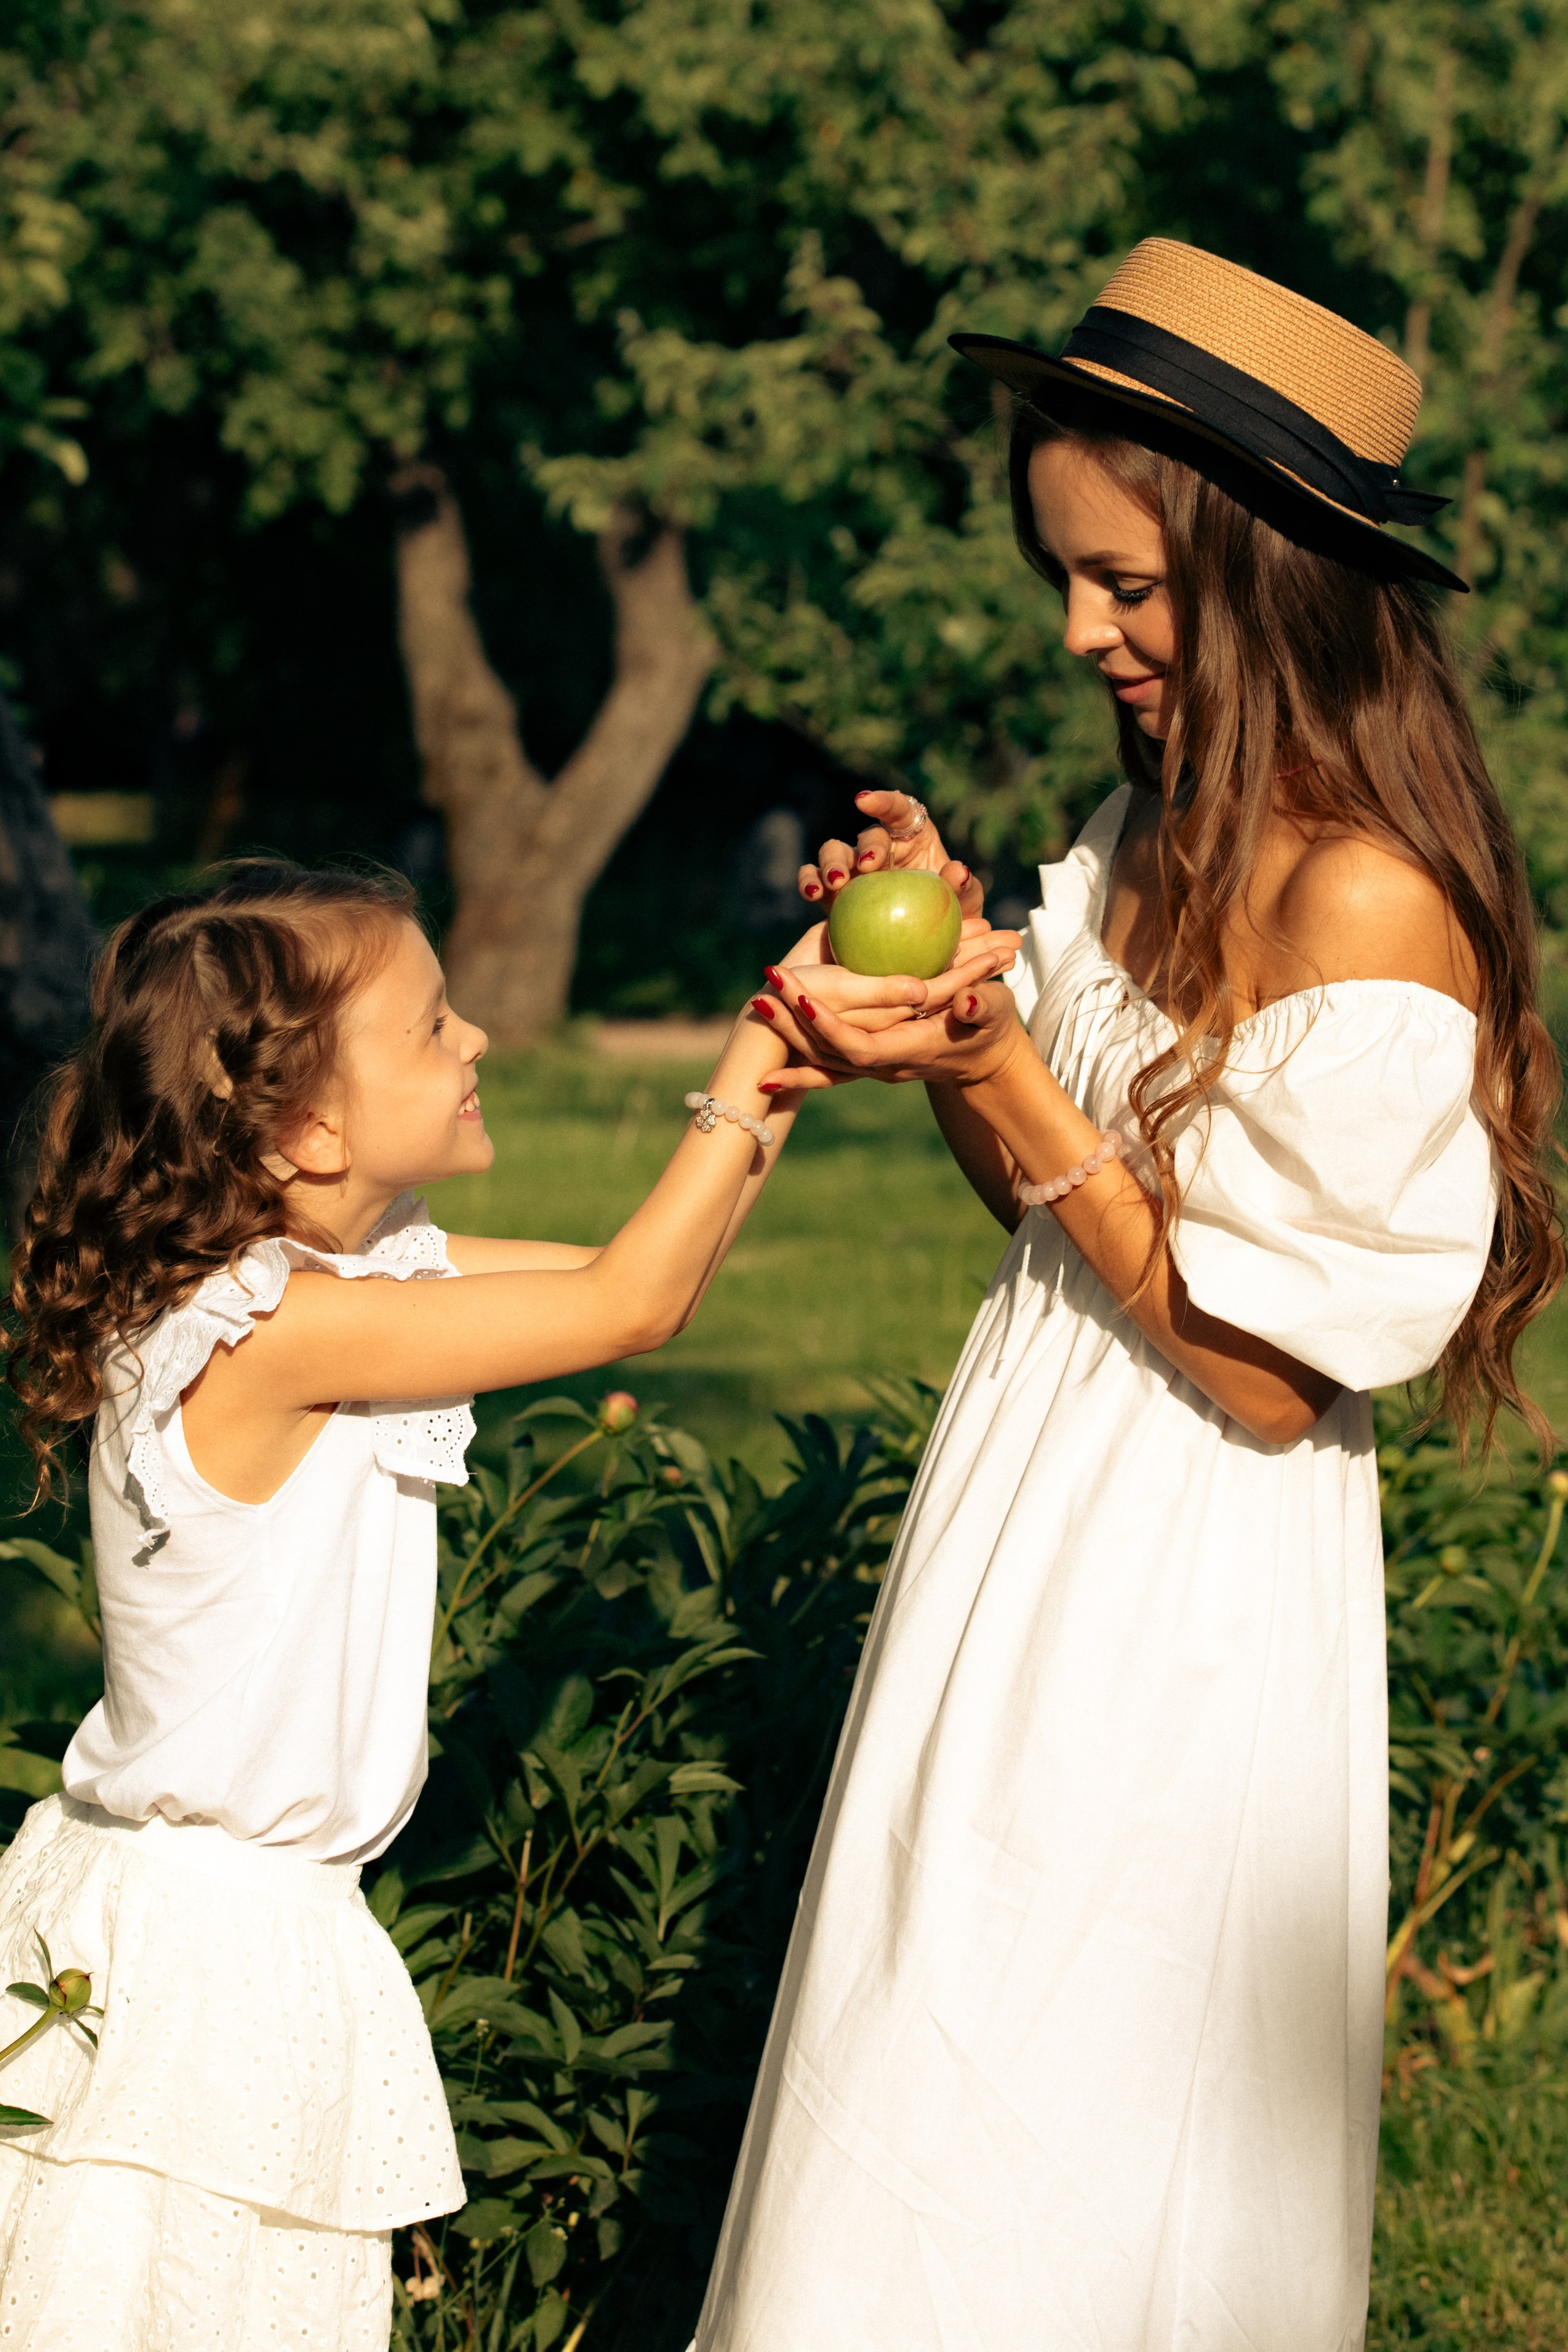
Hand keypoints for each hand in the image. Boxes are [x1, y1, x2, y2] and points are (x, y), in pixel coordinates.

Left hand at [755, 968, 1026, 1091]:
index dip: (831, 1027)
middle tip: (767, 987)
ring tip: (759, 1000)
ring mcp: (873, 1067)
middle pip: (831, 1053)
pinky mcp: (866, 1060)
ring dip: (788, 1034)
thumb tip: (968, 1000)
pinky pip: (825, 1066)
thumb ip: (983, 1005)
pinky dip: (796, 1064)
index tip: (805, 998)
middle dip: (796, 1024)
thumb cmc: (992, 1028)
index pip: (862, 1047)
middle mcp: (885, 1065)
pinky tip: (767, 1053)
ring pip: (822, 1059)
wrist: (984, 1060)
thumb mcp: (995, 1011)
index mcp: (910, 1050)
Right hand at [801, 788, 967, 910]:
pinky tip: (812, 894)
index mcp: (912, 837)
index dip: (882, 802)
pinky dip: (808, 880)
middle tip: (867, 866)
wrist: (927, 947)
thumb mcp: (967, 904)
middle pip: (866, 836)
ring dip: (830, 862)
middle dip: (864, 847)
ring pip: (833, 851)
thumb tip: (959, 871)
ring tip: (834, 882)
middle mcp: (880, 848)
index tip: (863, 801)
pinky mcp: (833, 891)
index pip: (898, 810)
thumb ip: (966, 888)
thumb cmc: (951, 916)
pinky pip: (813, 877)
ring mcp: (853, 868)